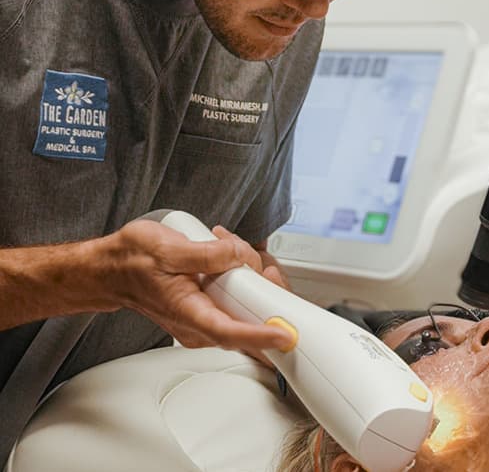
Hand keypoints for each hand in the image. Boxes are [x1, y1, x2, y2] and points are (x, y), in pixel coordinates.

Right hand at [97, 219, 293, 360]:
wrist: (112, 269)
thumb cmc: (133, 260)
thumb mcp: (168, 248)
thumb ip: (207, 254)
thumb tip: (238, 256)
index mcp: (188, 313)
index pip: (229, 333)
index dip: (259, 336)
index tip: (283, 334)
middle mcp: (198, 324)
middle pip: (246, 322)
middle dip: (263, 291)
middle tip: (261, 265)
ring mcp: (204, 319)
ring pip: (244, 308)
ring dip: (250, 277)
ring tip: (231, 247)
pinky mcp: (208, 310)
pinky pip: (236, 299)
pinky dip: (241, 275)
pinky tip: (229, 253)